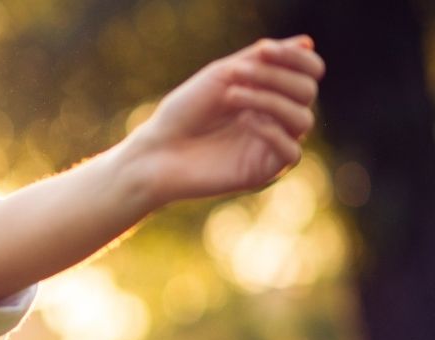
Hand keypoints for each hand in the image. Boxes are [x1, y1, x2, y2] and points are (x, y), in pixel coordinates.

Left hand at [121, 35, 324, 206]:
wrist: (157, 151)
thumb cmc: (184, 111)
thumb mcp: (222, 75)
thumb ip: (262, 59)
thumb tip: (307, 42)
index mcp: (270, 91)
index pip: (308, 71)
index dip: (294, 58)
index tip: (262, 49)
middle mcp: (277, 117)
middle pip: (307, 91)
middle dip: (275, 76)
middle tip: (235, 74)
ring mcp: (273, 144)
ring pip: (302, 119)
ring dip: (269, 101)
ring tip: (231, 96)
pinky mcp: (264, 170)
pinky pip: (292, 152)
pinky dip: (273, 133)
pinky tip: (246, 123)